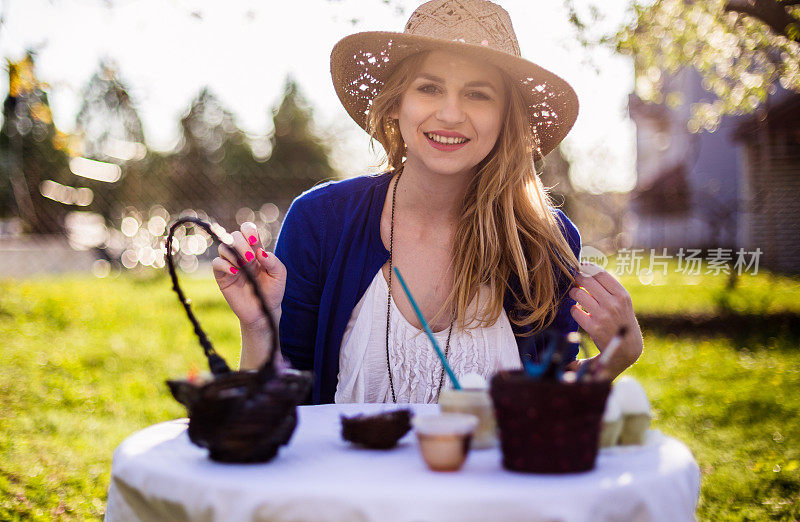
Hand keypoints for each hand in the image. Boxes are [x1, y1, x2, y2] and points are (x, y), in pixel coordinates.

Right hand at [212, 222, 285, 329]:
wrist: (263, 311)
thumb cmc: (272, 291)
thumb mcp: (279, 275)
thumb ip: (273, 262)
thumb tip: (261, 252)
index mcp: (255, 250)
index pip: (247, 230)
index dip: (248, 230)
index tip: (255, 240)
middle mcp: (241, 254)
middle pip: (234, 236)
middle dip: (242, 243)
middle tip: (251, 258)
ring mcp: (231, 264)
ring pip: (223, 247)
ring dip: (233, 252)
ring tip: (244, 265)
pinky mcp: (222, 276)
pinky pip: (216, 263)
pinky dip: (224, 265)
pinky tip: (236, 272)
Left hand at [568, 262, 643, 376]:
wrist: (627, 349)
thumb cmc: (622, 320)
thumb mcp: (622, 302)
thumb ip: (607, 287)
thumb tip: (587, 268)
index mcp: (622, 294)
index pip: (600, 273)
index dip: (587, 267)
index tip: (581, 266)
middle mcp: (614, 303)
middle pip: (586, 280)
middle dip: (577, 278)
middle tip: (575, 281)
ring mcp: (603, 315)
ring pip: (578, 294)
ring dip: (574, 293)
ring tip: (576, 296)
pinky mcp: (594, 327)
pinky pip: (575, 311)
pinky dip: (574, 310)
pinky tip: (578, 312)